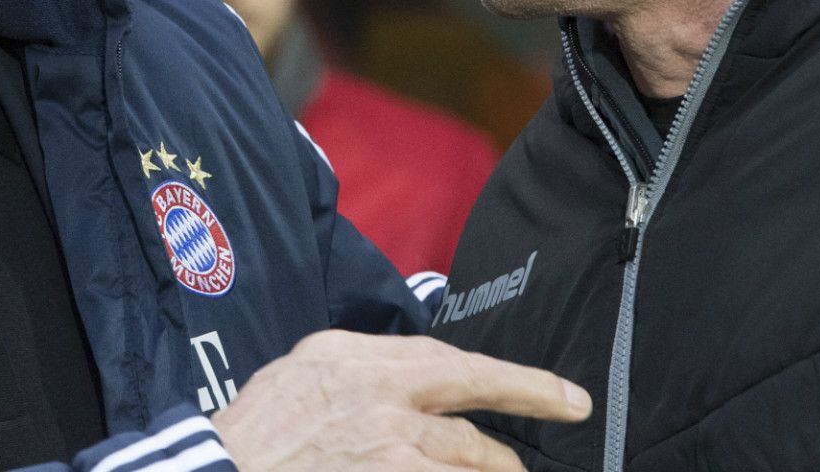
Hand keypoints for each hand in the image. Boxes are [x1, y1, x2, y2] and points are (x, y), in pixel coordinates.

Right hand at [211, 331, 589, 470]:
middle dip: (524, 424)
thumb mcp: (304, 370)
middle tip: (557, 431)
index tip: (564, 397)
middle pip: (474, 411)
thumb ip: (363, 367)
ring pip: (470, 462)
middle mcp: (380, 395)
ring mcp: (389, 447)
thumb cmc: (256, 431)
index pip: (453, 361)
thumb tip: (416, 376)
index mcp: (358, 357)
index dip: (518, 380)